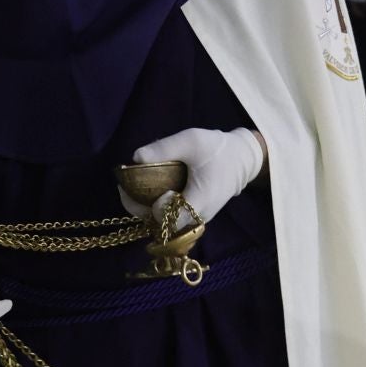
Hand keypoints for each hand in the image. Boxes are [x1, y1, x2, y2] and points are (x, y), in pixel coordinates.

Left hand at [119, 126, 266, 227]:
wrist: (242, 158)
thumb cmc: (217, 150)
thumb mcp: (191, 141)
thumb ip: (164, 148)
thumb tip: (136, 157)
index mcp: (198, 203)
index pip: (165, 220)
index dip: (147, 206)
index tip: (133, 184)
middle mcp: (197, 218)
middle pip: (161, 226)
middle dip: (139, 209)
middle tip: (123, 187)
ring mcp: (196, 220)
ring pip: (165, 224)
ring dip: (146, 209)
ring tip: (131, 188)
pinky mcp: (195, 216)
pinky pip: (171, 218)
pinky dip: (156, 207)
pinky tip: (147, 191)